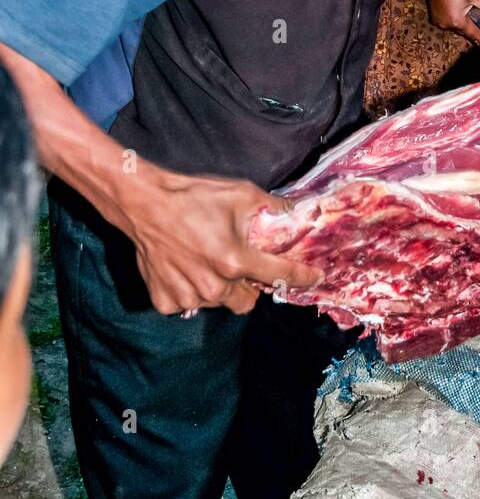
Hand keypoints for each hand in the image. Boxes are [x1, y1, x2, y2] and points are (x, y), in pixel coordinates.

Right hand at [123, 168, 322, 315]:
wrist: (145, 203)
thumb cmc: (193, 197)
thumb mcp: (240, 193)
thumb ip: (272, 206)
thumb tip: (298, 211)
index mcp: (235, 260)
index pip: (280, 275)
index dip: (302, 276)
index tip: (315, 277)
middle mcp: (214, 285)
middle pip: (248, 302)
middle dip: (250, 287)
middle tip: (240, 265)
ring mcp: (188, 296)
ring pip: (218, 303)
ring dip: (219, 289)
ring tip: (207, 261)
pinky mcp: (165, 301)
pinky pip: (189, 305)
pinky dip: (191, 291)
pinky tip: (185, 269)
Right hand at [427, 0, 479, 45]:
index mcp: (457, 21)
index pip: (474, 36)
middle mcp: (446, 25)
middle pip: (465, 32)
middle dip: (474, 27)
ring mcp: (438, 21)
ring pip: (456, 27)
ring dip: (463, 22)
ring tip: (469, 9)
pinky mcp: (434, 16)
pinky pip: (448, 22)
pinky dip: (455, 18)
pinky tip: (458, 7)